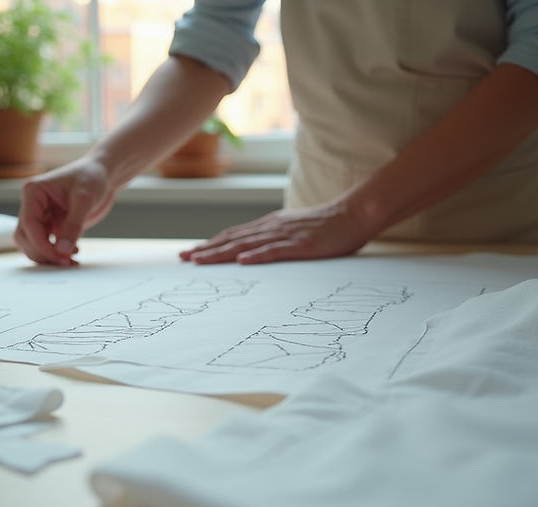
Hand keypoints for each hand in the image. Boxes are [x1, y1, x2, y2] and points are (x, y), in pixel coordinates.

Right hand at [15, 157, 115, 265]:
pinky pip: (45, 244)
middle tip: (65, 263)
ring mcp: (40, 215)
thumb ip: (73, 225)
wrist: (103, 175)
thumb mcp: (85, 199)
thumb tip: (62, 251)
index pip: (29, 224)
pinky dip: (55, 253)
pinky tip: (72, 252)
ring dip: (47, 256)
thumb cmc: (92, 177)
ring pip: (31, 243)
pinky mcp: (50, 224)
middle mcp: (33, 204)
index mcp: (34, 192)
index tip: (61, 257)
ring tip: (69, 261)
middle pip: (25, 237)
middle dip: (42, 253)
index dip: (42, 245)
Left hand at [179, 200, 376, 264]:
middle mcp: (271, 227)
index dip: (210, 244)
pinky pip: (274, 251)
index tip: (191, 253)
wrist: (353, 214)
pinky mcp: (300, 245)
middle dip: (206, 249)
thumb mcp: (295, 231)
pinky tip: (242, 261)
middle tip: (184, 258)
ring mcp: (284, 236)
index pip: (233, 235)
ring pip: (246, 244)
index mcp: (269, 225)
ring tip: (200, 260)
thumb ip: (276, 239)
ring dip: (221, 253)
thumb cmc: (326, 226)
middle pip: (232, 239)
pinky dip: (256, 256)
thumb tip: (257, 250)